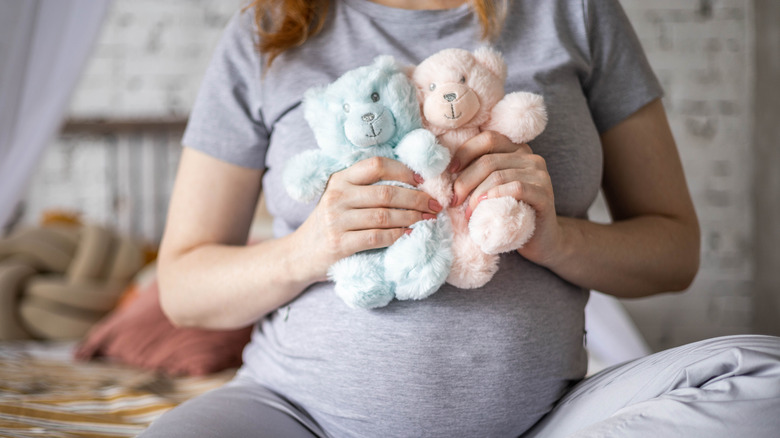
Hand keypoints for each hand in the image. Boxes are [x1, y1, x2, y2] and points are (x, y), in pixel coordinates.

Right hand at [293, 157, 442, 280]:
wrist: (299, 255)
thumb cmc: (331, 224)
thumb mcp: (341, 198)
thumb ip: (366, 189)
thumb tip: (413, 184)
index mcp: (340, 178)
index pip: (376, 165)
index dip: (403, 171)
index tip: (422, 181)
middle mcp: (336, 195)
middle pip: (386, 192)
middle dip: (417, 199)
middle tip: (435, 206)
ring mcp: (335, 220)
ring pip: (385, 215)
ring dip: (412, 218)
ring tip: (427, 220)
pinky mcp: (339, 243)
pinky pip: (377, 237)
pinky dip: (397, 235)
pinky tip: (409, 234)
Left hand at [449, 130, 563, 266]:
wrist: (540, 240)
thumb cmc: (509, 214)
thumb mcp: (491, 190)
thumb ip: (479, 175)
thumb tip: (446, 171)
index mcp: (516, 150)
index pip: (487, 139)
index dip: (465, 152)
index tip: (450, 172)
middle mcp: (531, 158)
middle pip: (489, 160)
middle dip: (465, 182)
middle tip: (454, 202)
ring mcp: (540, 175)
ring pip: (498, 176)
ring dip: (476, 196)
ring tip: (467, 214)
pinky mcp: (544, 194)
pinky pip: (516, 188)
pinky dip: (495, 197)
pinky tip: (483, 209)